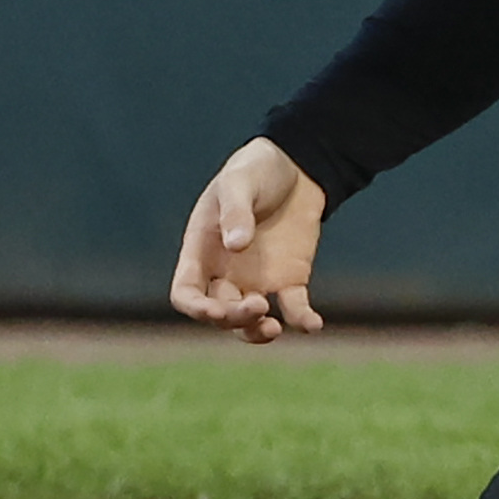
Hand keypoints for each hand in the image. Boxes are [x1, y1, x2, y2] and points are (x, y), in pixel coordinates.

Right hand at [171, 136, 327, 342]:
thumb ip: (235, 210)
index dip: (196, 309)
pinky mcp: (289, 278)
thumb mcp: (240, 182)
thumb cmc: (256, 170)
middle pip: (219, 312)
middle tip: (258, 306)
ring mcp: (256, 279)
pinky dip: (301, 321)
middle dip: (234, 317)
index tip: (216, 312)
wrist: (297, 166)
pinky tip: (312, 325)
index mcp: (202, 250)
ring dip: (256, 332)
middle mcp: (225, 272)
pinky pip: (292, 309)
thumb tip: (235, 245)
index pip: (186, 292)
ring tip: (275, 328)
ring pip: (249, 322)